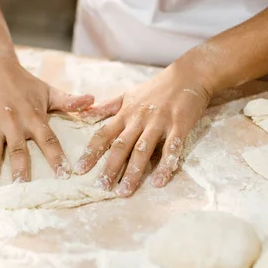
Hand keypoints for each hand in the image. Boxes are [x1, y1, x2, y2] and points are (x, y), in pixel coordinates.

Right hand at [0, 60, 93, 189]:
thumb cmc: (25, 84)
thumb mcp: (49, 91)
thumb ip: (69, 101)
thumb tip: (93, 100)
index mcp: (33, 117)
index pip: (48, 139)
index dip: (56, 157)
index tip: (64, 175)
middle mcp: (13, 122)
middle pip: (18, 149)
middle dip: (21, 169)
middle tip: (23, 188)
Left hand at [73, 58, 212, 196]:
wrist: (187, 76)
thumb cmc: (155, 88)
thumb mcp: (127, 95)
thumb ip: (107, 107)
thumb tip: (82, 114)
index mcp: (125, 114)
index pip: (103, 134)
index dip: (91, 152)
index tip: (80, 169)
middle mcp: (139, 119)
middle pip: (121, 146)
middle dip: (110, 167)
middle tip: (101, 187)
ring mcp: (159, 123)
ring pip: (143, 150)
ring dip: (133, 172)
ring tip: (124, 191)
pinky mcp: (179, 126)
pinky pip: (171, 149)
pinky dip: (165, 166)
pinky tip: (159, 182)